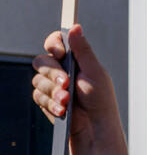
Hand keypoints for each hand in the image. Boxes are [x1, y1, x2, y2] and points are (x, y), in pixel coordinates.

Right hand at [31, 26, 127, 154]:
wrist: (95, 128)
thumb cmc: (100, 100)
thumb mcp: (95, 72)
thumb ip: (83, 50)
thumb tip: (75, 26)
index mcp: (75, 59)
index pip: (56, 42)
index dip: (53, 44)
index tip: (58, 52)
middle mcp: (62, 70)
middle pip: (42, 61)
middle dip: (53, 73)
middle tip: (67, 83)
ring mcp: (53, 85)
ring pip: (38, 80)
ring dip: (53, 91)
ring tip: (67, 101)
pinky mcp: (47, 100)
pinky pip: (38, 96)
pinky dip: (50, 103)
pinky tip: (62, 110)